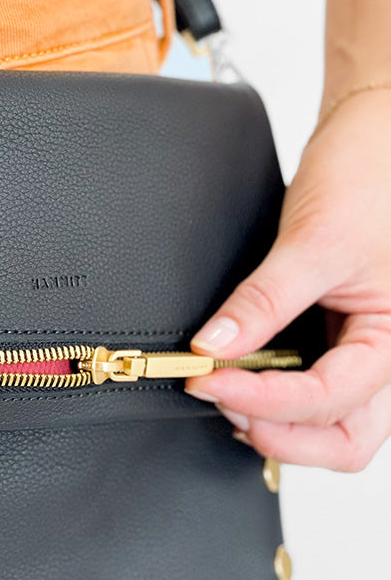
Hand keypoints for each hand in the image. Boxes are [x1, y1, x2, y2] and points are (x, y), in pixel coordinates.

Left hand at [183, 89, 390, 471]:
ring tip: (228, 398)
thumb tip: (213, 348)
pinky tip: (241, 388)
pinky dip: (277, 405)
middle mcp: (385, 358)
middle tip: (222, 402)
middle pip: (343, 439)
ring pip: (333, 428)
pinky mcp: (339, 346)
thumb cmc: (368, 178)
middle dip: (280, 435)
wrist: (373, 140)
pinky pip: (316, 398)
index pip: (328, 399)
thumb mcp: (314, 242)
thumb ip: (263, 301)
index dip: (263, 399)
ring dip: (279, 428)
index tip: (207, 381)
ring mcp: (363, 356)